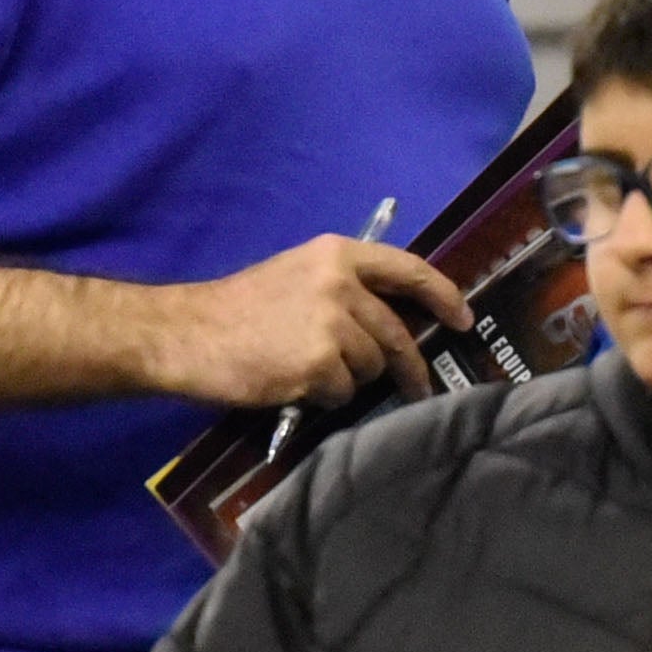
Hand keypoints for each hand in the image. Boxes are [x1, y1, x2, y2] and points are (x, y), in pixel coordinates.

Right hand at [142, 237, 469, 408]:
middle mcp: (341, 284)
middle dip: (410, 365)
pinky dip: (326, 397)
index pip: (408, 270)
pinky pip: (344, 393)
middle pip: (397, 331)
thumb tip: (392, 319)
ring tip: (309, 371)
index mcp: (337, 255)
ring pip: (371, 366)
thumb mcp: (296, 276)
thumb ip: (344, 289)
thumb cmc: (239, 309)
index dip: (443, 296)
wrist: (188, 334)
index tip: (463, 319)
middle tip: (418, 386)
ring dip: (350, 379)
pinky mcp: (319, 364)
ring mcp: (332, 325)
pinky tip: (295, 384)